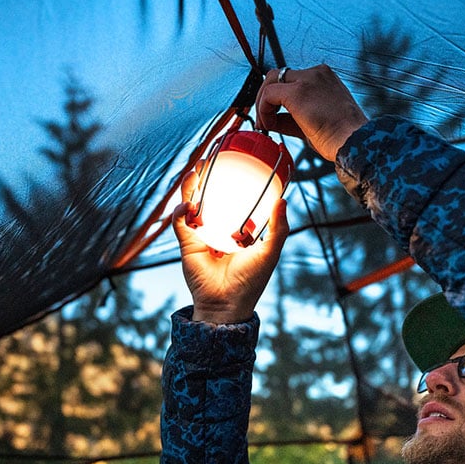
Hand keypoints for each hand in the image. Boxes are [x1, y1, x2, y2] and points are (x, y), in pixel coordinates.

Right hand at [172, 169, 288, 323]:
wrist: (227, 304)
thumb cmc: (250, 281)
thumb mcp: (270, 252)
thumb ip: (278, 228)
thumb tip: (283, 200)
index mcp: (239, 231)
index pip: (236, 200)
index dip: (235, 181)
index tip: (237, 162)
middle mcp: (220, 230)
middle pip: (212, 196)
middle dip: (209, 177)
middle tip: (211, 159)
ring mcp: (202, 235)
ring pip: (193, 204)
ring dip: (191, 186)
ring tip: (196, 170)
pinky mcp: (187, 244)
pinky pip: (180, 222)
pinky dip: (180, 211)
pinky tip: (188, 205)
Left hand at [255, 64, 368, 160]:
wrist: (354, 141)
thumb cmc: (342, 137)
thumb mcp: (315, 122)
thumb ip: (293, 118)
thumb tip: (272, 121)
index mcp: (325, 78)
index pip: (293, 80)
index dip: (279, 99)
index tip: (274, 118)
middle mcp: (317, 73)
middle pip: (280, 75)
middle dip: (267, 96)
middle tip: (264, 119)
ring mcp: (308, 80)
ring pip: (272, 79)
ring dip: (263, 101)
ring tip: (265, 124)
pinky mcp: (298, 92)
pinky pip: (269, 94)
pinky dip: (263, 109)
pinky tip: (269, 125)